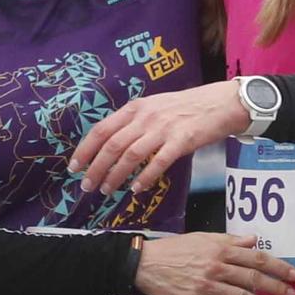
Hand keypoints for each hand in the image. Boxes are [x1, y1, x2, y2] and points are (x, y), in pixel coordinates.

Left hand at [70, 80, 247, 195]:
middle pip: (112, 145)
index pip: (102, 129)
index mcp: (135, 108)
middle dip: (96, 168)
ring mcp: (163, 128)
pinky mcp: (181, 141)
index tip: (74, 167)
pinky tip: (137, 189)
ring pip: (131, 155)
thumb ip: (134, 123)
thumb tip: (111, 146)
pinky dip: (145, 177)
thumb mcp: (154, 107)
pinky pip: (158, 162)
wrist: (220, 103)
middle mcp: (146, 117)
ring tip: (107, 191)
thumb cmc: (185, 108)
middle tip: (87, 186)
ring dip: (116, 176)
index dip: (85, 149)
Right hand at [136, 232, 294, 294]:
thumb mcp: (203, 238)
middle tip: (293, 294)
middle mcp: (217, 266)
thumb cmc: (175, 249)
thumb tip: (254, 240)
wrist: (145, 264)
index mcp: (220, 249)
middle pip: (253, 277)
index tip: (293, 273)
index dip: (277, 266)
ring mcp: (207, 286)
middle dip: (276, 286)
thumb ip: (230, 240)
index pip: (256, 258)